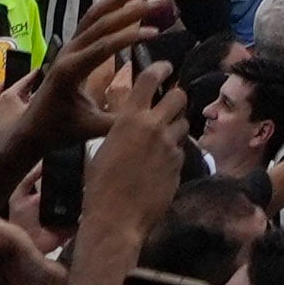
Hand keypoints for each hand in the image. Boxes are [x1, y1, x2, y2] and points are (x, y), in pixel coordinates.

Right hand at [74, 48, 192, 261]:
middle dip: (176, 98)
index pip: (150, 79)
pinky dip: (174, 151)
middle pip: (178, 96)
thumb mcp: (104, 148)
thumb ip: (122, 130)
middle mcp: (154, 126)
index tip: (166, 66)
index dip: (161, 68)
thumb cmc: (100, 185)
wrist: (117, 218)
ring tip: (164, 137)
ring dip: (176, 126)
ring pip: (183, 122)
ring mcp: (170, 145)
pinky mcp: (179, 164)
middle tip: (169, 105)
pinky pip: (181, 149)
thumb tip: (130, 124)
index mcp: (130, 118)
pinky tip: (162, 163)